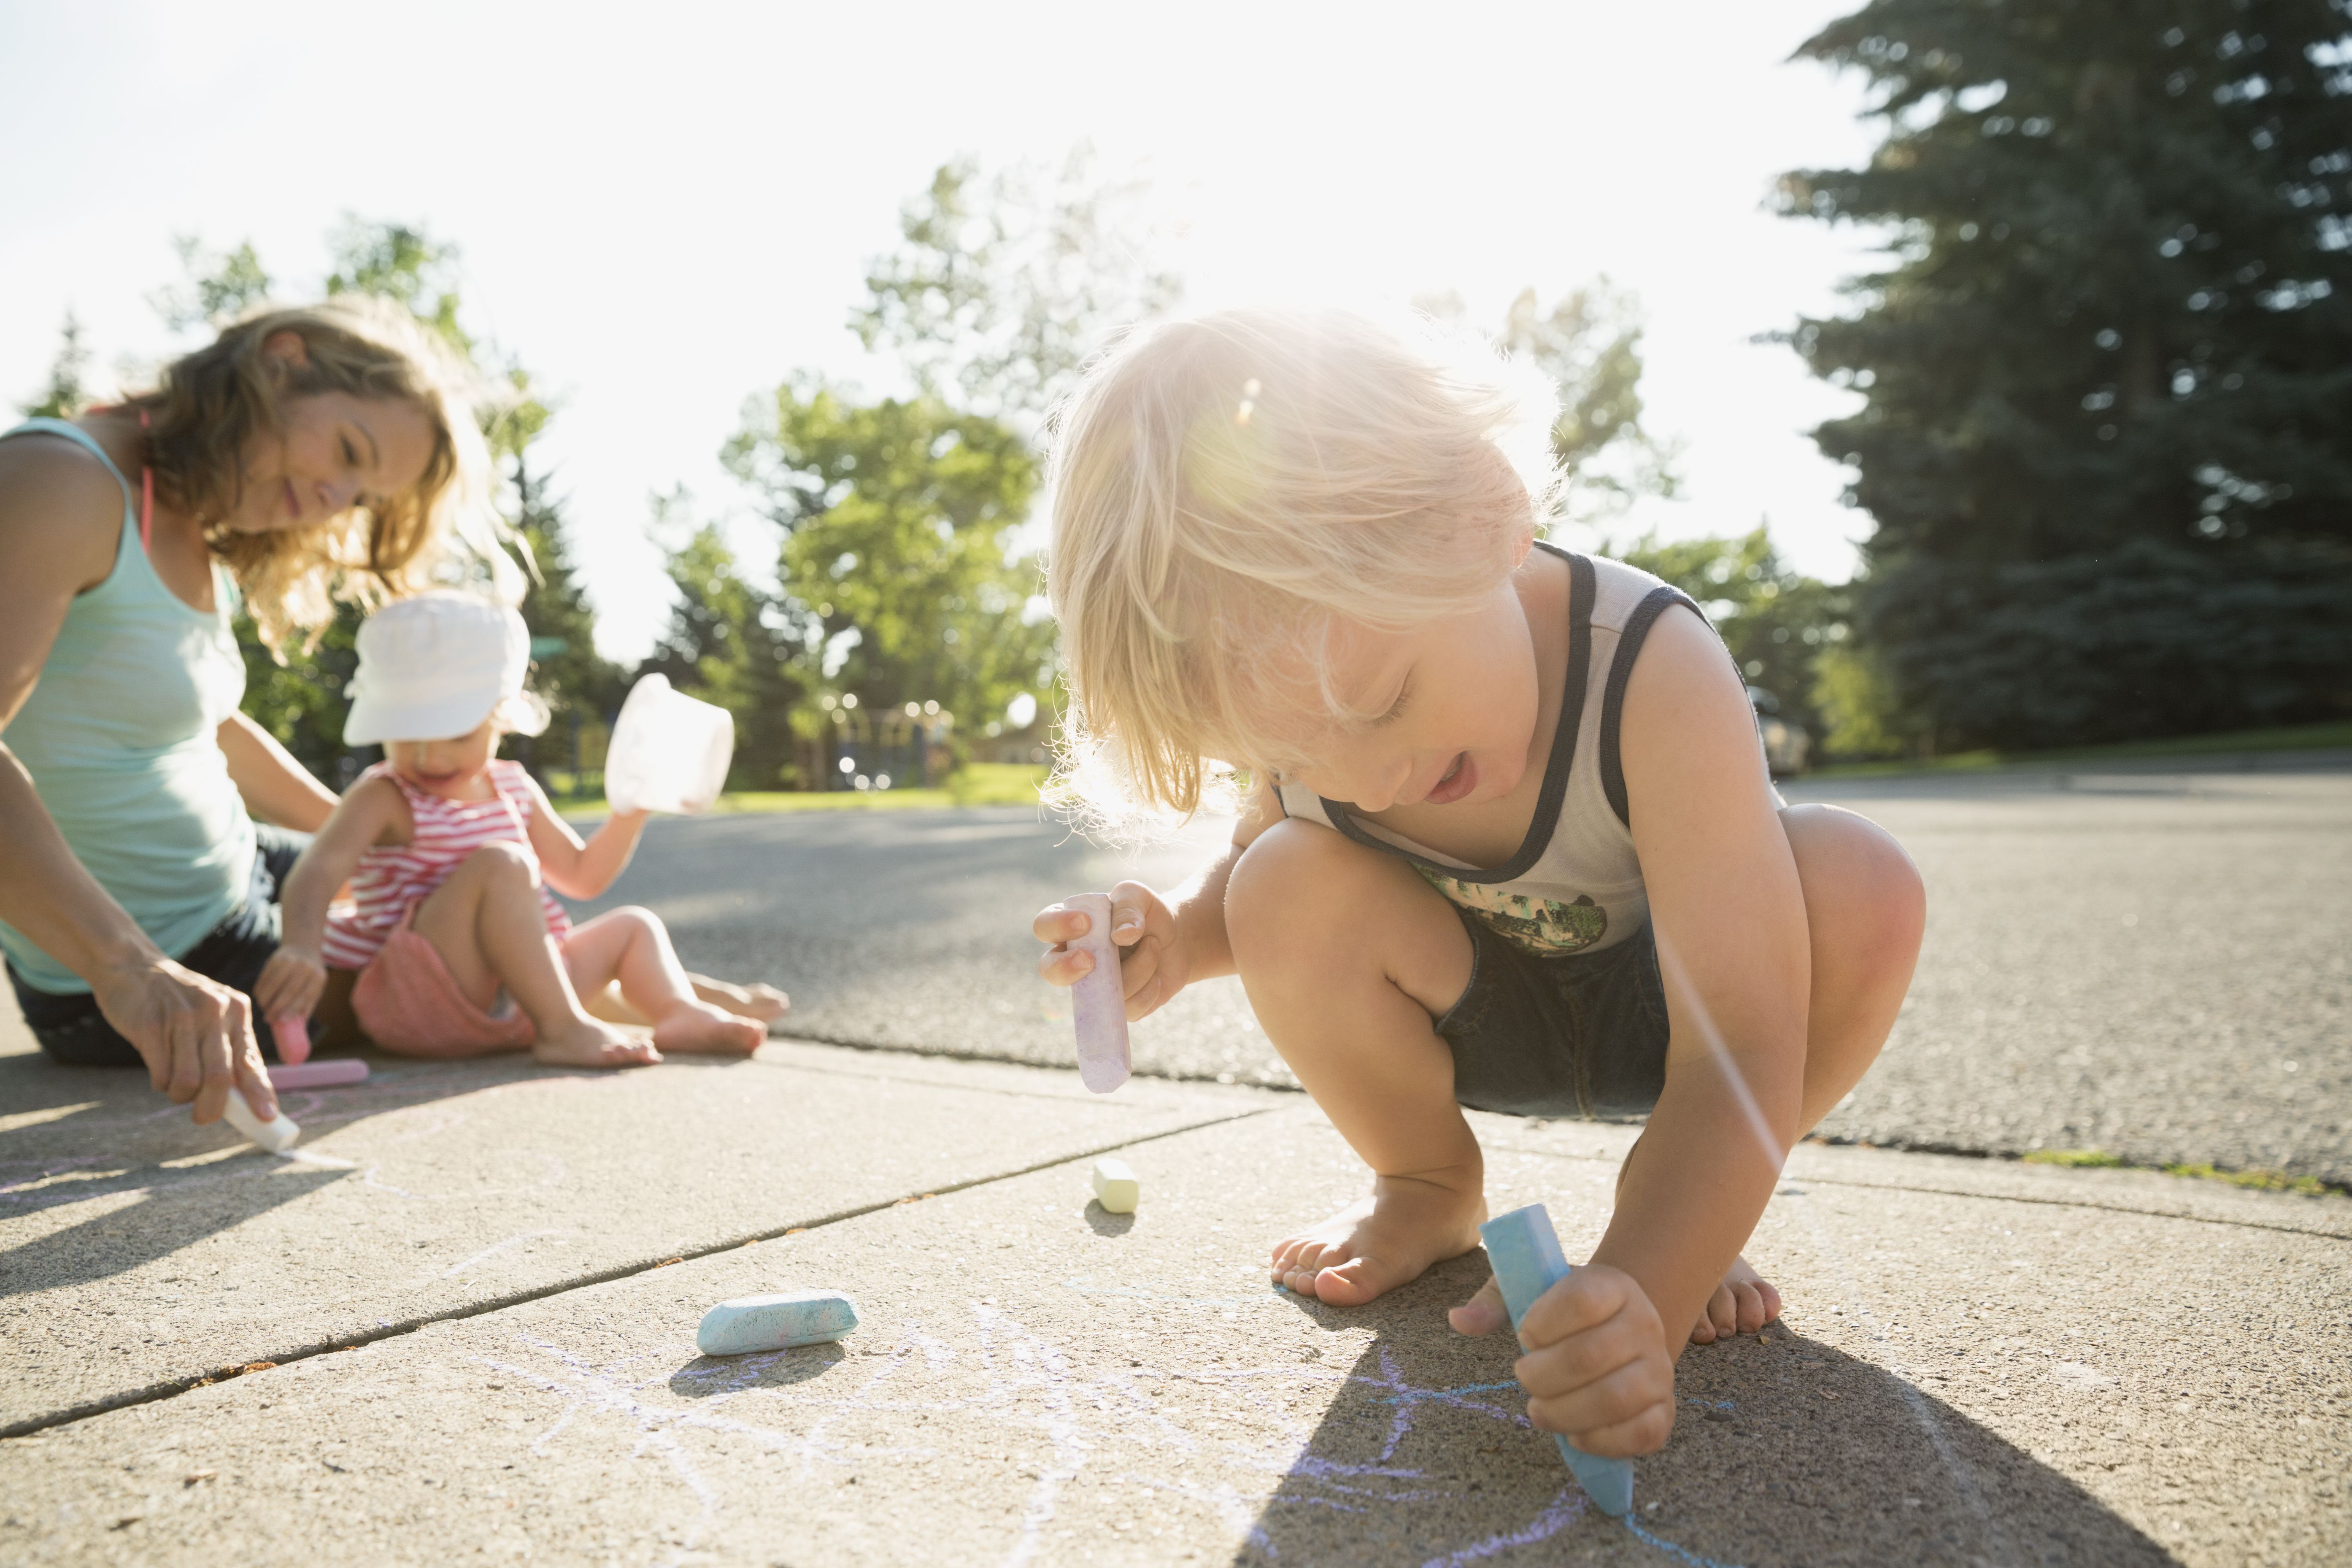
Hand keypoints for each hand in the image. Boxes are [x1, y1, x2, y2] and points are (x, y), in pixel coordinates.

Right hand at [88, 956, 276, 1124]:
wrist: (132, 966)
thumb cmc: (177, 1001)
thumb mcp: (213, 1013)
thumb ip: (228, 1048)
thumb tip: (242, 1098)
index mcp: (237, 1011)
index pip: (252, 1060)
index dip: (260, 1092)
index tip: (266, 1118)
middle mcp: (215, 1012)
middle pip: (220, 1078)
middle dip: (212, 1108)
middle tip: (202, 1118)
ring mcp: (183, 1018)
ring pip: (189, 1081)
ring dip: (180, 1095)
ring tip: (174, 1085)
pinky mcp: (151, 1025)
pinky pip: (161, 1074)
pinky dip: (161, 1083)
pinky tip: (159, 1070)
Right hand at [252, 944, 326, 1027]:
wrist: (303, 949)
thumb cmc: (309, 976)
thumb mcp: (315, 988)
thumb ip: (307, 1007)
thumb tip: (298, 1031)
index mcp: (318, 977)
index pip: (305, 996)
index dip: (293, 1009)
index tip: (281, 1021)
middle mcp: (305, 967)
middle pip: (289, 991)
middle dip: (277, 1007)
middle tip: (268, 1019)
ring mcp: (290, 961)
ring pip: (273, 984)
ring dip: (266, 999)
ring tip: (264, 1009)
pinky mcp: (275, 959)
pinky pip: (264, 977)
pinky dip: (260, 990)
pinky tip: (260, 997)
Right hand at [1032, 881, 1190, 1020]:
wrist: (1177, 941)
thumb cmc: (1147, 913)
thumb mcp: (1139, 897)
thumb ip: (1128, 906)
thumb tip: (1121, 935)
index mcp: (1070, 926)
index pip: (1045, 925)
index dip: (1057, 926)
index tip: (1084, 923)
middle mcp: (1074, 957)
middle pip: (1049, 970)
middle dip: (1065, 968)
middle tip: (1090, 960)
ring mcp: (1093, 986)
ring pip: (1100, 991)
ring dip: (1137, 967)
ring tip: (1153, 946)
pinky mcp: (1115, 1007)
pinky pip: (1127, 1008)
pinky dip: (1149, 989)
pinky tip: (1157, 976)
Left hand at [1457, 1264, 1674, 1457]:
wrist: (1621, 1333)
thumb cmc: (1565, 1315)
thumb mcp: (1531, 1293)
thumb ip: (1495, 1302)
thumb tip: (1457, 1320)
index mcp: (1613, 1285)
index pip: (1580, 1298)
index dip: (1542, 1321)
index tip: (1524, 1334)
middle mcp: (1644, 1323)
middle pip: (1590, 1355)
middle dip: (1541, 1376)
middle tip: (1524, 1379)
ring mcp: (1659, 1369)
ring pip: (1616, 1398)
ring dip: (1565, 1412)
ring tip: (1538, 1411)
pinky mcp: (1664, 1410)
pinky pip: (1641, 1433)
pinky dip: (1600, 1441)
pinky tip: (1574, 1434)